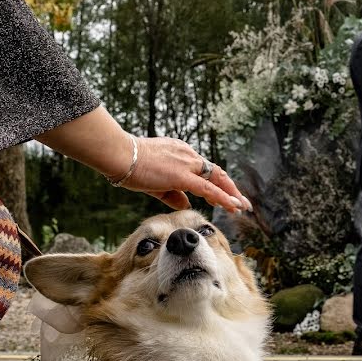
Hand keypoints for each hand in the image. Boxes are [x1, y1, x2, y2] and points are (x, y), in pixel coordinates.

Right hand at [117, 136, 251, 213]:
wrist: (119, 155)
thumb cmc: (130, 166)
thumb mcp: (154, 182)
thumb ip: (172, 194)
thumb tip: (185, 204)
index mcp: (182, 154)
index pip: (204, 169)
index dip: (217, 183)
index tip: (226, 194)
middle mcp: (188, 155)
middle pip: (216, 173)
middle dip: (231, 188)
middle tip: (242, 202)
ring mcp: (187, 164)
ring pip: (217, 179)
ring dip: (231, 194)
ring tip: (242, 206)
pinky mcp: (182, 175)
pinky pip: (208, 188)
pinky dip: (223, 197)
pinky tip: (233, 206)